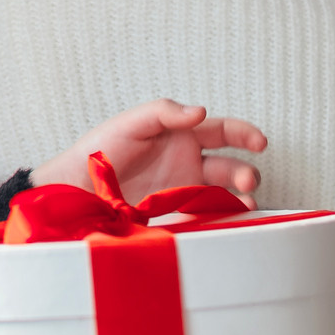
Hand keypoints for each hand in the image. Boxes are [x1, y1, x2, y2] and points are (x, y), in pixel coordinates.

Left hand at [32, 100, 264, 203]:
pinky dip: (221, 221)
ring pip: (223, 195)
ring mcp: (183, 191)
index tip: (259, 142)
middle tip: (248, 181)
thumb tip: (199, 112)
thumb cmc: (100, 150)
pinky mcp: (175, 216)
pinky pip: (204, 218)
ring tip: (245, 204)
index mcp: (182, 136)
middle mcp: (188, 164)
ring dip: (240, 199)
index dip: (245, 134)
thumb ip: (164, 113)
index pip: (223, 131)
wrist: (75, 188)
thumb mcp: (130, 123)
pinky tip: (228, 222)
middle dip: (245, 172)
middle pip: (230, 167)